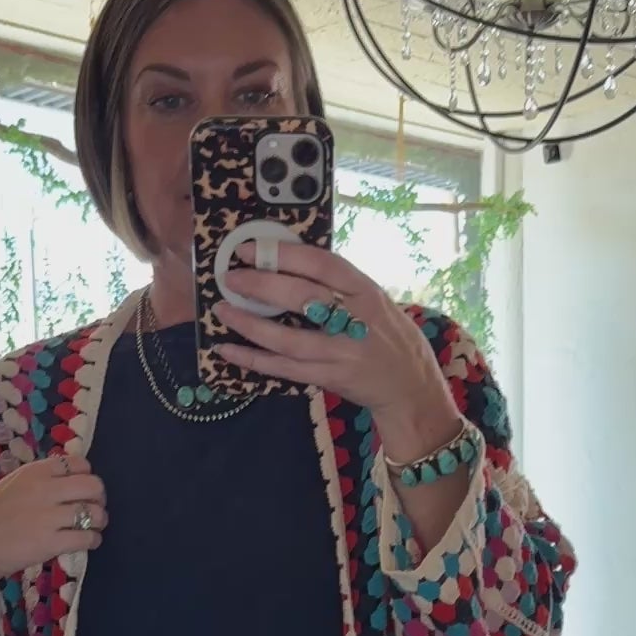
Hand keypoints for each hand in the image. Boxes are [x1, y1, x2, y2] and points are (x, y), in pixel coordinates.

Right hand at [0, 453, 106, 617]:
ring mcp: (49, 516)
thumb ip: (40, 481)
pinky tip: (87, 542)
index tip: (82, 490)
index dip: (86, 477)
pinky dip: (94, 540)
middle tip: (93, 509)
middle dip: (98, 498)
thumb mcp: (13, 486)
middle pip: (94, 486)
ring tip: (92, 527)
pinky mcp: (51, 542)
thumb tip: (69, 483)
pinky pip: (88, 537)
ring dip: (99, 521)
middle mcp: (45, 489)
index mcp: (35, 472)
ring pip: (95, 513)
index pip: (79, 463)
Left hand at [216, 240, 459, 443]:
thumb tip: (286, 263)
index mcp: (367, 291)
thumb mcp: (374, 300)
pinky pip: (284, 369)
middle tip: (230, 278)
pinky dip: (254, 359)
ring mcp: (342, 353)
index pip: (323, 264)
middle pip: (302, 297)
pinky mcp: (330, 379)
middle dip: (261, 285)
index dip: (284, 253)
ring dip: (250, 324)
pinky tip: (229, 349)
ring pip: (288, 339)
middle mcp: (356, 320)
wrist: (411, 387)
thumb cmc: (389, 336)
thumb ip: (339, 285)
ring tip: (223, 310)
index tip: (251, 248)